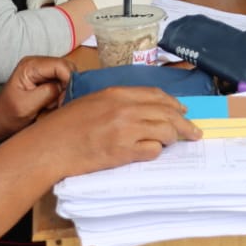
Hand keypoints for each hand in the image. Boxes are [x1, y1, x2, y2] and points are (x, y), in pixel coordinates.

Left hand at [0, 56, 74, 136]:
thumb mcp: (26, 106)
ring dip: (64, 92)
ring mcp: (43, 70)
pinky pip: (63, 83)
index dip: (68, 81)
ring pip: (67, 76)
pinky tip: (52, 104)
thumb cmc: (8, 114)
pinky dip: (62, 95)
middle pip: (67, 68)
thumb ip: (48, 93)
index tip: (64, 99)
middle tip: (59, 103)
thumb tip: (65, 87)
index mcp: (30, 65)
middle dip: (67, 87)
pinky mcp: (46, 78)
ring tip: (51, 105)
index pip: (61, 65)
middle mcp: (38, 63)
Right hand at [38, 86, 201, 176]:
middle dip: (185, 124)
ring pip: (165, 131)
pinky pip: (152, 150)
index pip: (156, 95)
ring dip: (173, 138)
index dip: (173, 103)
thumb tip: (143, 109)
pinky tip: (152, 152)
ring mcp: (126, 130)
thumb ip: (119, 102)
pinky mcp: (123, 151)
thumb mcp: (94, 101)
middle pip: (167, 112)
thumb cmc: (67, 124)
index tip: (183, 110)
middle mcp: (125, 108)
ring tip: (175, 143)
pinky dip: (156, 151)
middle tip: (194, 132)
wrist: (51, 145)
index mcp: (117, 93)